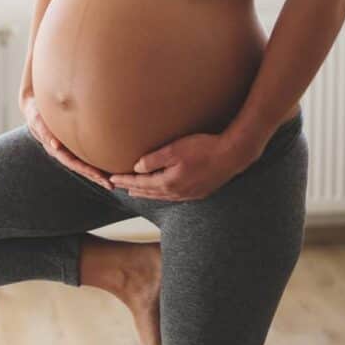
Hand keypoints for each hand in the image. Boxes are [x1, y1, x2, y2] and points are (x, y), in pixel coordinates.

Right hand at [20, 94, 113, 189]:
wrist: (35, 108)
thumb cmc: (36, 113)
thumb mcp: (37, 120)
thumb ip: (44, 132)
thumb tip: (55, 145)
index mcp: (54, 149)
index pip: (73, 163)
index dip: (87, 171)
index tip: (100, 177)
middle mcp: (62, 152)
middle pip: (81, 168)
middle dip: (95, 177)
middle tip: (111, 185)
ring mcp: (67, 149)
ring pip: (84, 164)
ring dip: (97, 174)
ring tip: (113, 182)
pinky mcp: (72, 144)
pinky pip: (85, 155)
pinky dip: (96, 163)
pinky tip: (109, 166)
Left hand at [108, 131, 256, 200]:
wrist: (233, 155)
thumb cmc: (203, 148)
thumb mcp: (174, 150)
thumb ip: (153, 160)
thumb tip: (137, 167)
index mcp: (169, 182)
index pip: (141, 183)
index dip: (125, 180)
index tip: (112, 179)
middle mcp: (177, 192)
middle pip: (149, 192)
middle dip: (132, 188)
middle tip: (118, 186)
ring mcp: (189, 194)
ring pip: (161, 196)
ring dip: (146, 193)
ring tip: (135, 191)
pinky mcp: (199, 192)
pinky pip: (173, 196)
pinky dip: (161, 194)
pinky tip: (162, 192)